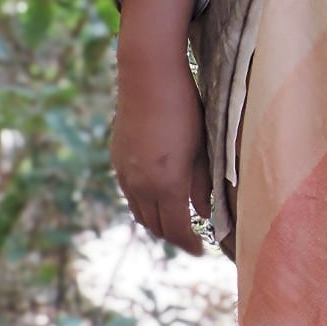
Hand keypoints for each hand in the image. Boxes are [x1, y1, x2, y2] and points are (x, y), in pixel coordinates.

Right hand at [110, 51, 213, 255]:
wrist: (148, 75)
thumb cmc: (185, 107)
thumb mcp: (202, 148)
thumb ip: (204, 184)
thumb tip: (209, 212)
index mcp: (167, 184)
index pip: (177, 230)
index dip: (190, 244)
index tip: (201, 250)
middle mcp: (141, 184)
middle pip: (155, 226)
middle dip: (173, 237)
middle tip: (190, 240)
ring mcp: (125, 172)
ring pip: (139, 212)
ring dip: (156, 223)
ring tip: (174, 223)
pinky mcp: (117, 159)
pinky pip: (129, 194)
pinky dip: (143, 204)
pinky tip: (156, 197)